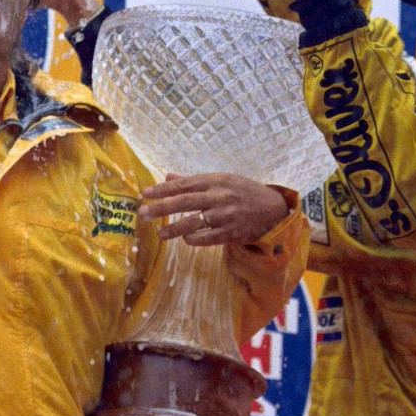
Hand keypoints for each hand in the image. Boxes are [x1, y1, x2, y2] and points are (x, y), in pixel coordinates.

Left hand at [138, 173, 289, 245]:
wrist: (273, 209)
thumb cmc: (244, 192)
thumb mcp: (222, 179)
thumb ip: (194, 180)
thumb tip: (167, 176)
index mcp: (216, 180)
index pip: (183, 184)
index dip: (162, 189)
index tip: (145, 194)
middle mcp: (219, 196)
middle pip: (184, 202)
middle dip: (161, 208)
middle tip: (143, 213)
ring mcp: (225, 216)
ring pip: (193, 223)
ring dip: (173, 229)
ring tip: (160, 233)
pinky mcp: (231, 233)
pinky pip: (206, 239)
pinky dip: (193, 239)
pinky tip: (186, 239)